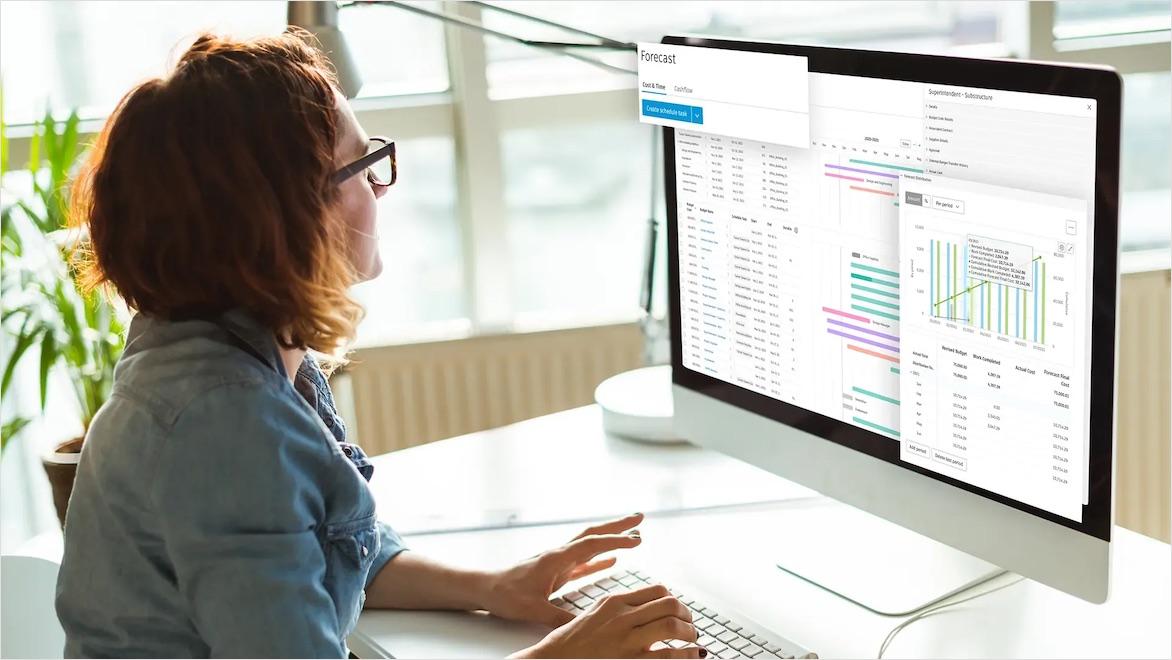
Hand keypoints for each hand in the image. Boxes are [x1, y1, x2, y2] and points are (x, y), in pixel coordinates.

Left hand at [484, 513, 645, 627]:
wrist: (484, 588)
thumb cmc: (504, 594)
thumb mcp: (532, 609)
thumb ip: (558, 617)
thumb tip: (584, 624)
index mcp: (555, 558)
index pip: (591, 544)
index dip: (615, 541)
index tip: (637, 538)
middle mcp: (559, 555)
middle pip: (593, 535)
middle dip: (618, 526)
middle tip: (640, 517)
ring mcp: (558, 562)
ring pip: (590, 546)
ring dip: (611, 539)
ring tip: (633, 536)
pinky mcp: (555, 572)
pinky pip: (583, 562)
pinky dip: (599, 559)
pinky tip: (612, 562)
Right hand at [517, 584, 703, 658]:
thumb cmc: (568, 644)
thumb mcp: (592, 615)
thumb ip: (616, 609)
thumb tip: (642, 610)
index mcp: (613, 602)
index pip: (656, 591)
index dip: (674, 600)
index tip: (679, 611)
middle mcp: (621, 616)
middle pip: (669, 604)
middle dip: (686, 615)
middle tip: (690, 625)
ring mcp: (626, 639)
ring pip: (672, 625)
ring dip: (689, 633)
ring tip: (692, 642)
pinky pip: (669, 655)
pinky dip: (686, 655)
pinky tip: (691, 657)